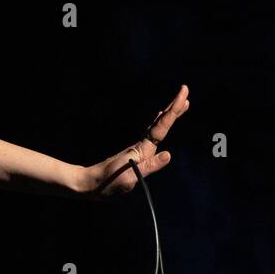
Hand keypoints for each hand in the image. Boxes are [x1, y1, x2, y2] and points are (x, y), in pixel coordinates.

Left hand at [77, 84, 189, 198]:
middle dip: (174, 107)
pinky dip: (160, 125)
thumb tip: (169, 154)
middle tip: (185, 90)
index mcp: (141, 150)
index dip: (173, 112)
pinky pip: (153, 136)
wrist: (90, 183)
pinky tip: (161, 123)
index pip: (161, 128)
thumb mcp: (129, 178)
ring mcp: (138, 149)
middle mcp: (141, 147)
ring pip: (157, 127)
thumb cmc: (108, 183)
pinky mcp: (136, 154)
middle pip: (161, 123)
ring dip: (169, 115)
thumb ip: (149, 166)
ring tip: (181, 104)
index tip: (183, 96)